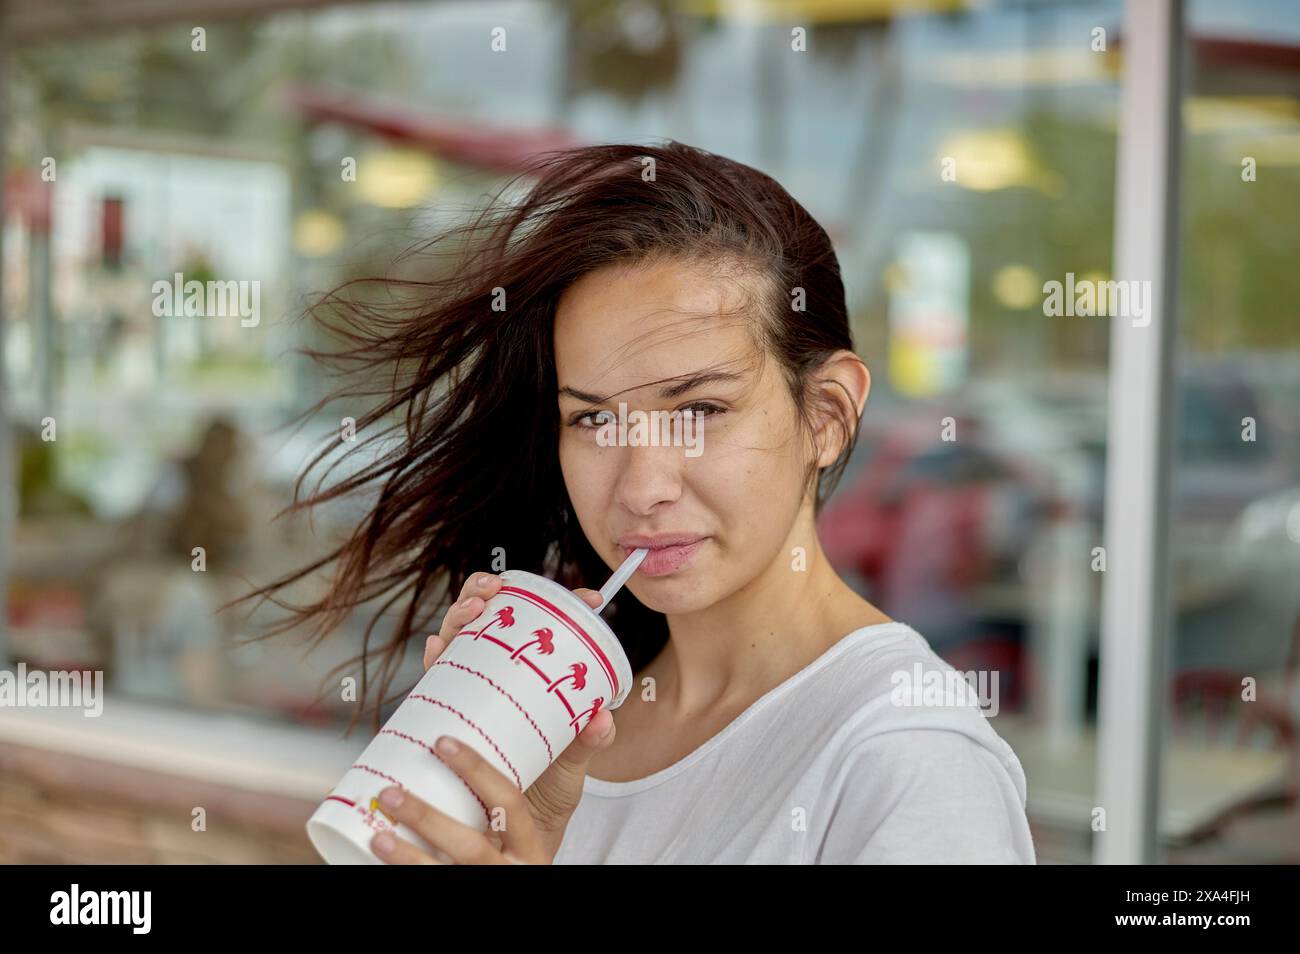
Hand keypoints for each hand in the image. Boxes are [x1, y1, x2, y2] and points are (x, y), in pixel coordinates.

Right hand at [369, 572, 615, 863]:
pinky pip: (434, 683)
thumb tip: (602, 719)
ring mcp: (470, 693)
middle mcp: (497, 675)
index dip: (562, 602)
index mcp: (532, 675)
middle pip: (487, 618)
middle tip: (496, 590)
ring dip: (460, 615)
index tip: (589, 597)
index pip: (544, 625)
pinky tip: (436, 649)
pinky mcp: (446, 719)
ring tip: (471, 608)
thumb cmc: (549, 785)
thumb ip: (590, 740)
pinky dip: (433, 659)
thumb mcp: (575, 760)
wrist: (517, 832)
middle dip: (486, 592)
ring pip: (458, 639)